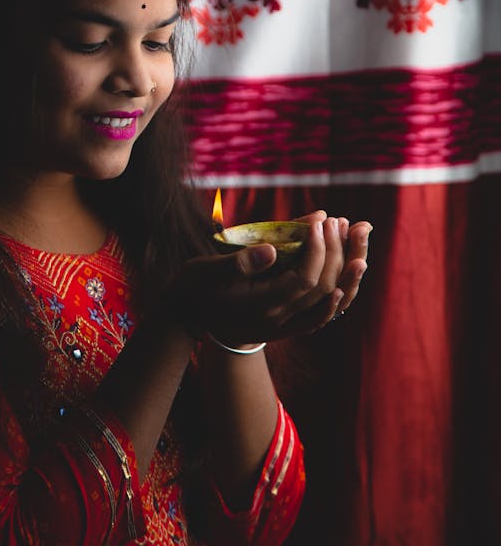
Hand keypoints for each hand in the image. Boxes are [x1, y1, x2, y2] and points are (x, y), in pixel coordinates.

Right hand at [171, 211, 372, 346]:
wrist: (189, 314)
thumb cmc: (196, 284)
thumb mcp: (209, 270)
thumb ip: (240, 262)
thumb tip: (271, 250)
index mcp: (262, 304)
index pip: (304, 278)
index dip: (317, 249)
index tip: (320, 221)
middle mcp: (278, 318)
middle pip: (322, 288)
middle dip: (335, 252)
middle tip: (341, 221)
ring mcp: (284, 324)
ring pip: (327, 302)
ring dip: (345, 270)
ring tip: (357, 238)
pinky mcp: (285, 324)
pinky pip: (320, 315)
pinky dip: (337, 296)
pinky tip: (348, 276)